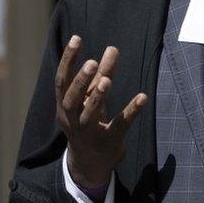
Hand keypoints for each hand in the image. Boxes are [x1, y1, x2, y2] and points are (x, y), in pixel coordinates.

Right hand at [56, 36, 147, 187]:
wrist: (89, 163)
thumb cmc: (88, 122)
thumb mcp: (92, 98)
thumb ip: (102, 74)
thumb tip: (113, 48)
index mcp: (64, 106)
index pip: (61, 81)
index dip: (67, 60)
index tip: (77, 39)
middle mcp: (71, 120)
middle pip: (70, 100)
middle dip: (80, 81)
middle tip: (91, 62)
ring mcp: (88, 134)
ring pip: (89, 115)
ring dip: (98, 97)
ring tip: (108, 80)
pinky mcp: (108, 143)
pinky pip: (119, 126)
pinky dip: (130, 111)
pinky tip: (142, 97)